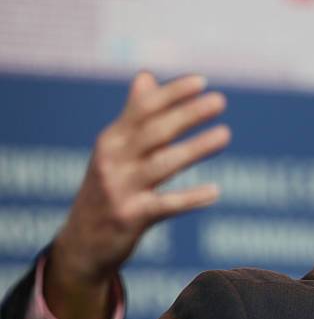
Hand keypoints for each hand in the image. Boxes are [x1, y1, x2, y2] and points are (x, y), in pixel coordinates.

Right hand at [45, 72, 229, 318]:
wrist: (82, 244)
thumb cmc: (107, 189)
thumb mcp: (114, 150)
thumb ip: (133, 115)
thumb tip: (145, 75)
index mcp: (111, 139)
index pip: (143, 108)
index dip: (172, 93)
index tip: (202, 81)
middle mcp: (112, 160)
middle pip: (156, 131)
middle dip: (188, 114)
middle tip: (220, 101)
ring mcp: (120, 189)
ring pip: (163, 164)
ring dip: (196, 148)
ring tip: (225, 135)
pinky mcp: (130, 218)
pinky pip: (166, 205)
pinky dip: (190, 198)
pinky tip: (215, 191)